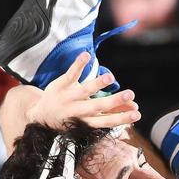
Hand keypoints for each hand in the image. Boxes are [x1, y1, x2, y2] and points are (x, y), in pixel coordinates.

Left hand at [25, 53, 139, 130]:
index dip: (122, 117)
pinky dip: (78, 65)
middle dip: (113, 102)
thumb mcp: (90, 119)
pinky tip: (87, 55)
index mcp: (86, 122)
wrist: (41, 116)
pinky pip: (70, 74)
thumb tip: (135, 108)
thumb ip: (112, 112)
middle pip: (97, 106)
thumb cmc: (72, 117)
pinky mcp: (60, 85)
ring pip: (83, 91)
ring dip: (97, 84)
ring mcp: (68, 98)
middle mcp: (77, 111)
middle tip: (129, 95)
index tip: (136, 114)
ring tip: (110, 77)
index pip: (106, 121)